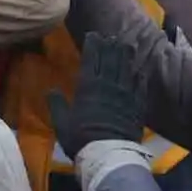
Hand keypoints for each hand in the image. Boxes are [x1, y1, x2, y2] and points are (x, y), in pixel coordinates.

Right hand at [47, 33, 150, 160]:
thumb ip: (57, 104)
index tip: (94, 34)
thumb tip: (51, 90)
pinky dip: (139, 76)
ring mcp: (125, 95)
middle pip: (111, 59)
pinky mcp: (137, 106)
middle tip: (111, 36)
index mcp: (89, 87)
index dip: (93, 45)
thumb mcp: (62, 122)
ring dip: (127, 55)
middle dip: (111, 45)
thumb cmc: (81, 138)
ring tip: (127, 45)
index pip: (92, 59)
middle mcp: (108, 85)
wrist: (108, 155)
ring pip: (127, 69)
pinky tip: (140, 71)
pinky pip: (140, 87)